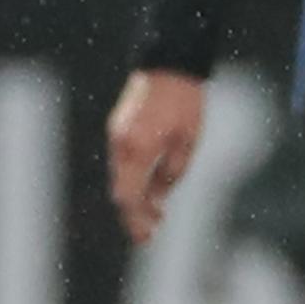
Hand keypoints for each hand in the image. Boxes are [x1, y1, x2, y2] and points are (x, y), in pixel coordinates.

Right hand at [105, 69, 207, 245]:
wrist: (168, 67)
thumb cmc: (185, 106)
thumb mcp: (188, 144)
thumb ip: (172, 174)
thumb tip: (159, 199)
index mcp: (137, 150)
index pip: (130, 196)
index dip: (137, 219)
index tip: (148, 235)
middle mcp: (120, 146)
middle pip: (122, 191)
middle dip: (134, 215)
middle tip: (147, 236)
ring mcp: (116, 136)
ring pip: (120, 178)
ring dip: (135, 199)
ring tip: (154, 217)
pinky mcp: (118, 129)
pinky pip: (122, 163)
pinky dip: (132, 180)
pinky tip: (148, 190)